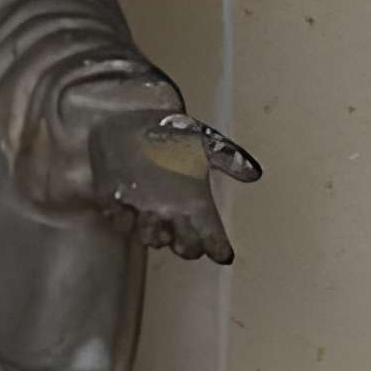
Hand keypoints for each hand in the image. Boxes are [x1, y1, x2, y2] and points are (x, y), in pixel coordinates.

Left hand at [85, 89, 261, 263]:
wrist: (131, 116)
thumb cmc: (170, 131)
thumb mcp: (203, 140)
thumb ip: (227, 157)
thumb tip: (254, 173)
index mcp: (195, 202)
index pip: (212, 235)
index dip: (218, 247)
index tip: (222, 254)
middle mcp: (171, 213)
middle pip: (185, 247)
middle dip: (186, 245)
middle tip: (185, 233)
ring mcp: (143, 211)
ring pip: (152, 238)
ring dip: (154, 231)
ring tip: (153, 213)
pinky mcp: (116, 203)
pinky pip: (119, 221)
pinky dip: (121, 215)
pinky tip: (123, 198)